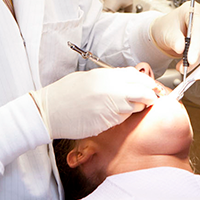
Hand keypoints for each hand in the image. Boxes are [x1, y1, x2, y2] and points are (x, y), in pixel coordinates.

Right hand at [30, 68, 157, 139]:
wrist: (49, 111)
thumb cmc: (65, 93)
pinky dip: (123, 116)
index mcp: (107, 77)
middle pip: (143, 93)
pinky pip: (122, 119)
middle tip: (150, 98)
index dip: (147, 82)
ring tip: (127, 105)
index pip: (137, 78)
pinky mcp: (106, 123)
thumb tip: (127, 79)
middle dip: (149, 96)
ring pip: (135, 108)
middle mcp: (112, 91)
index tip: (150, 86)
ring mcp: (110, 108)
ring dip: (136, 107)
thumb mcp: (89, 77)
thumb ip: (110, 77)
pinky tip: (113, 113)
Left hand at [150, 2, 199, 71]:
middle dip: (197, 57)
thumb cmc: (168, 28)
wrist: (170, 32)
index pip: (199, 28)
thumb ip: (174, 40)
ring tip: (186, 66)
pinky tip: (194, 62)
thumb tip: (181, 49)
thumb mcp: (166, 33)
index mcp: (192, 10)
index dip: (197, 45)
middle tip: (185, 67)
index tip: (191, 60)